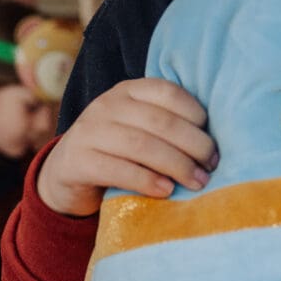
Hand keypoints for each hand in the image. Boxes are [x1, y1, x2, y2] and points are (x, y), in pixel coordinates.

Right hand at [36, 80, 217, 216]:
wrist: (67, 173)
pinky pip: (118, 169)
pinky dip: (147, 180)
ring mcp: (89, 131)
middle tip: (211, 165)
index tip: (213, 140)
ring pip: (141, 145)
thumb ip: (166, 124)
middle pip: (160, 122)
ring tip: (197, 182)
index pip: (168, 93)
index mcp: (129, 90)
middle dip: (193, 145)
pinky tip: (166, 190)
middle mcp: (107, 104)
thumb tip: (213, 142)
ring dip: (176, 165)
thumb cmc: (117, 150)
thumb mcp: (138, 127)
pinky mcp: (78, 161)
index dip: (195, 115)